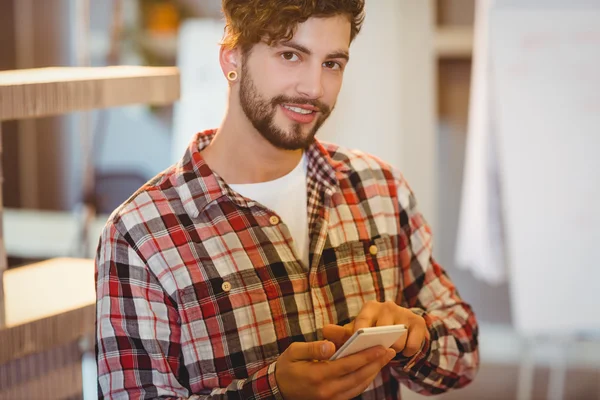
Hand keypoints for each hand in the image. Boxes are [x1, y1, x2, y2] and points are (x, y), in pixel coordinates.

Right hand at [275, 340, 395, 399]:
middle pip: (358, 376)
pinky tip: (372, 370)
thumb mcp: (293, 352)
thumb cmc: (287, 367)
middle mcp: (327, 390)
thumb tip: (330, 345)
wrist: (277, 389)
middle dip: (376, 363)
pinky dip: (365, 381)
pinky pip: (354, 392)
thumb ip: (312, 347)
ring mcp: (331, 399)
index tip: (381, 347)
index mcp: (317, 375)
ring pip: (359, 386)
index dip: (366, 356)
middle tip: (389, 351)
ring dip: (374, 372)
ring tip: (385, 359)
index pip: (348, 365)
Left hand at [323, 300, 429, 357]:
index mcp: (370, 307)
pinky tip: (404, 350)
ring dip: (394, 350)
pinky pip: (412, 345)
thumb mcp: (357, 331)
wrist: (401, 328)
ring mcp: (404, 313)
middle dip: (378, 346)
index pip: (362, 321)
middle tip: (377, 349)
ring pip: (397, 341)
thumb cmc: (373, 331)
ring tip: (391, 349)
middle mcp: (388, 306)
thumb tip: (324, 330)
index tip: (358, 344)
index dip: (360, 334)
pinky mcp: (419, 322)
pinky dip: (408, 352)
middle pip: (381, 332)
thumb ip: (341, 333)